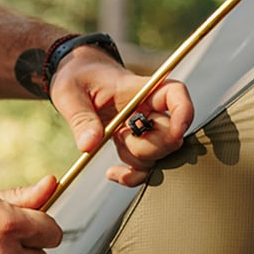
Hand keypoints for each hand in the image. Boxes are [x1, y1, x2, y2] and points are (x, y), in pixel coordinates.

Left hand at [51, 51, 194, 186]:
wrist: (75, 78)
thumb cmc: (77, 76)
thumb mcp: (70, 93)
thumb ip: (81, 118)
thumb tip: (89, 145)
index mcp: (139, 89)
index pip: (175, 93)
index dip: (184, 112)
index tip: (177, 130)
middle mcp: (149, 109)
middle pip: (170, 135)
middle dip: (145, 146)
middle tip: (117, 135)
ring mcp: (145, 128)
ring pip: (159, 155)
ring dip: (134, 159)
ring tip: (108, 141)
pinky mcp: (136, 144)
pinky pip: (146, 168)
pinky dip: (133, 176)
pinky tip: (113, 172)